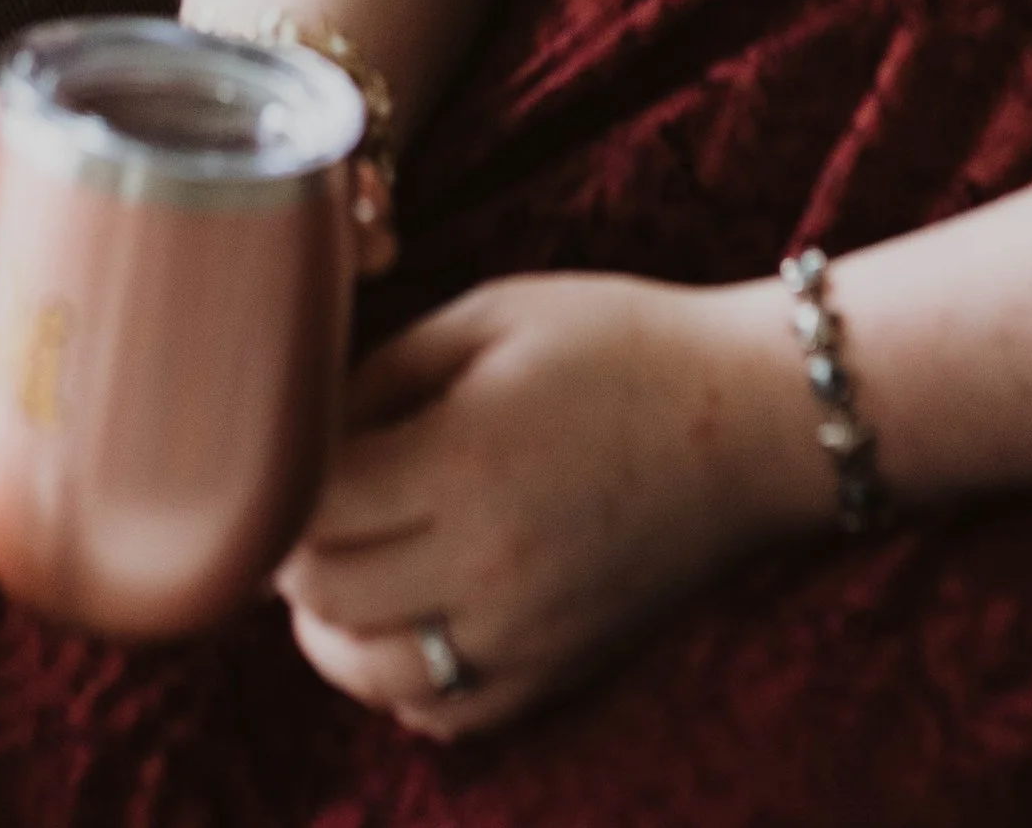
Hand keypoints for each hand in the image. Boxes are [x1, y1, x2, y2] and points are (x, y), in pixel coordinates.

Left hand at [278, 270, 816, 739]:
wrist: (753, 420)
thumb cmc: (619, 345)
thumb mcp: (494, 314)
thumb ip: (386, 370)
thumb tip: (304, 424)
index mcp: (464, 456)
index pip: (310, 510)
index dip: (277, 482)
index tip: (285, 447)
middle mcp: (488, 560)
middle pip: (324, 600)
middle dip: (293, 555)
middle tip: (306, 505)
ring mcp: (526, 632)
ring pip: (371, 677)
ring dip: (332, 629)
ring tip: (345, 567)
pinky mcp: (558, 671)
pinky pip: (444, 716)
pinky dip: (401, 683)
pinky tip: (408, 620)